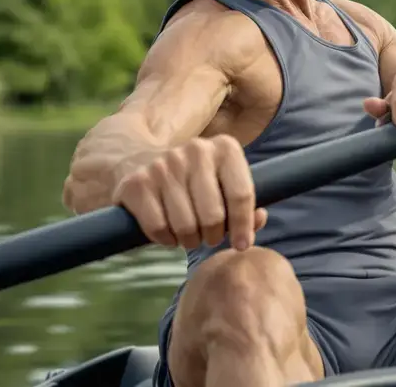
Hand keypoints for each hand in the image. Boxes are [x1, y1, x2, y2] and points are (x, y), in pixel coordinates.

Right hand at [111, 135, 267, 250]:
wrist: (145, 163)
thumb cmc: (199, 183)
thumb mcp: (227, 185)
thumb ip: (248, 205)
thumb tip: (258, 220)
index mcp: (225, 148)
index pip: (241, 194)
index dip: (243, 226)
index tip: (242, 245)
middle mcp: (195, 150)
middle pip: (213, 215)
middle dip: (214, 236)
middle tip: (210, 237)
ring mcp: (164, 164)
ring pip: (186, 226)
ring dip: (190, 240)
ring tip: (190, 235)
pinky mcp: (137, 183)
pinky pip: (158, 228)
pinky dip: (167, 240)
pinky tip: (169, 232)